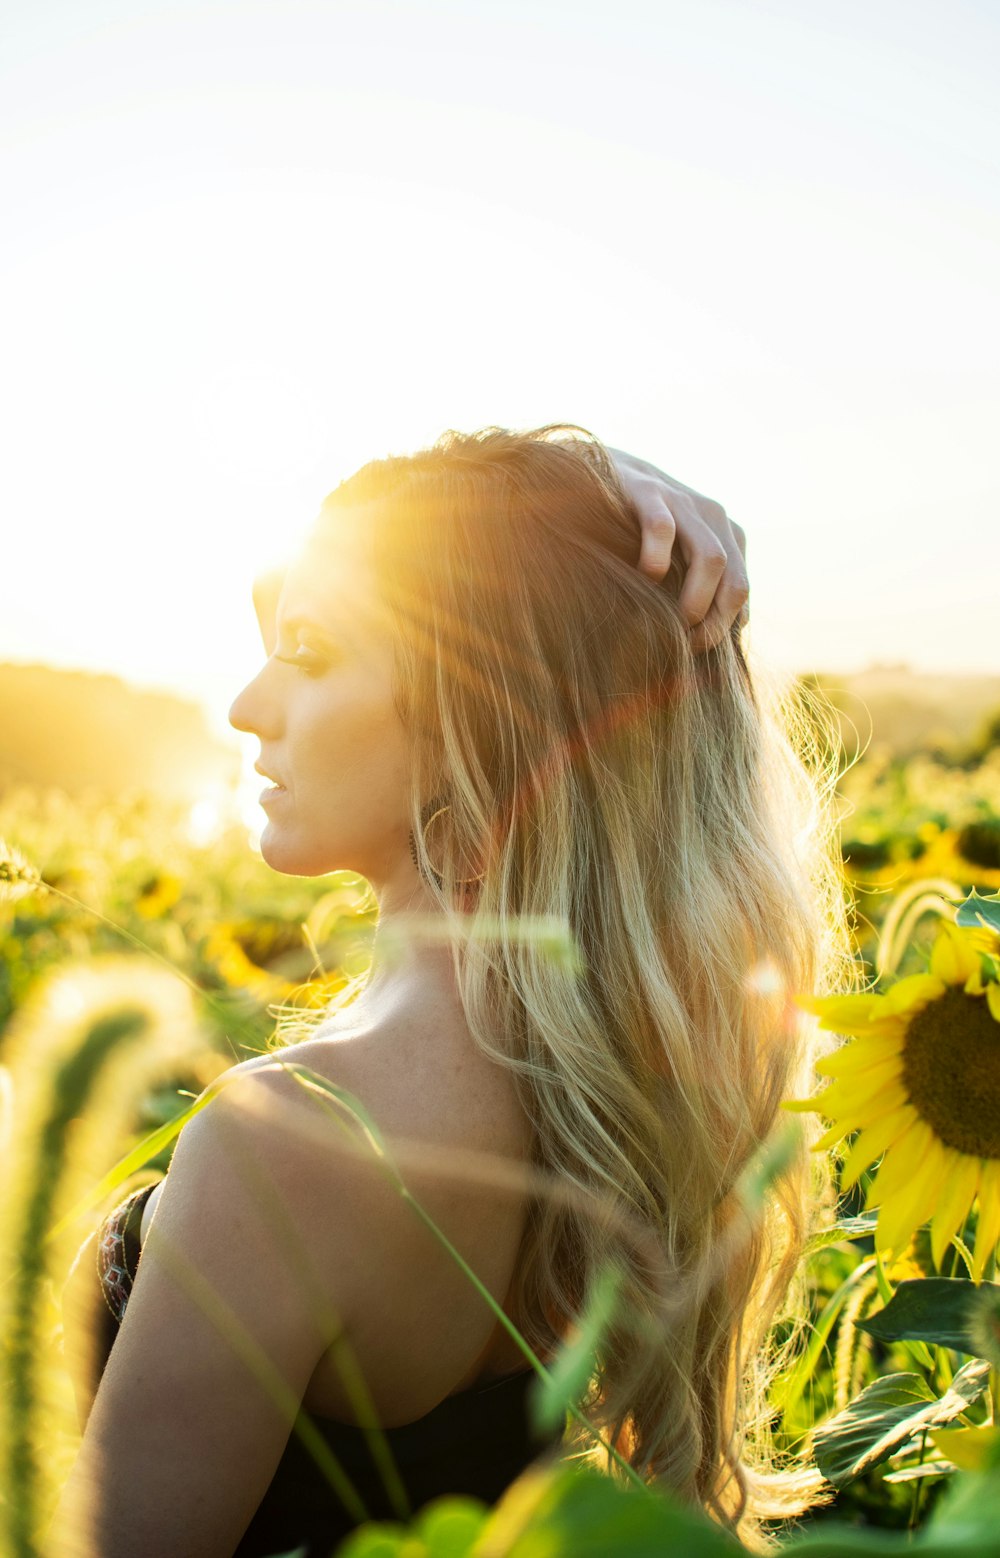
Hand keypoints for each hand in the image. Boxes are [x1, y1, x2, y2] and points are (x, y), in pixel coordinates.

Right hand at [608, 447, 748, 653]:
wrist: (596, 468)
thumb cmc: (633, 529)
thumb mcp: (672, 557)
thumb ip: (697, 589)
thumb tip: (722, 643)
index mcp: (725, 534)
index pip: (741, 589)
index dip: (725, 628)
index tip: (696, 650)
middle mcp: (712, 516)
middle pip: (735, 579)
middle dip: (716, 621)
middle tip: (689, 646)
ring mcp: (681, 500)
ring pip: (711, 558)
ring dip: (697, 600)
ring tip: (675, 624)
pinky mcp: (646, 490)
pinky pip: (663, 527)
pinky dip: (658, 558)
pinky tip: (644, 576)